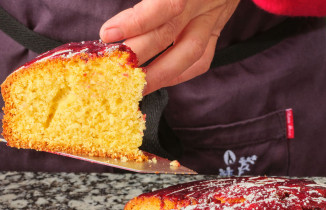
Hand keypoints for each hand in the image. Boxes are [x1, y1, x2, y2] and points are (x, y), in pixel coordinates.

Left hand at [100, 0, 239, 94]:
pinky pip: (203, 59)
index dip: (136, 22)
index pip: (166, 5)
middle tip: (113, 66)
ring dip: (160, 74)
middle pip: (171, 33)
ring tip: (134, 84)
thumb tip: (115, 22)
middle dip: (139, 53)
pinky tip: (160, 79)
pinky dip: (180, 74)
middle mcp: (204, 1)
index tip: (108, 34)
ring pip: (191, 54)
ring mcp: (213, 17)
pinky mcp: (217, 28)